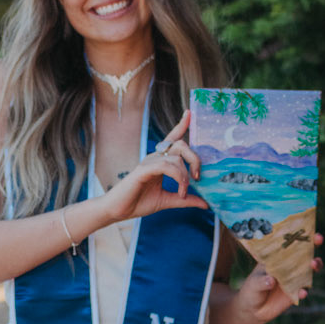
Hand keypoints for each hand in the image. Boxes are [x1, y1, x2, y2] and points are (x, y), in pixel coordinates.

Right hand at [97, 109, 207, 223]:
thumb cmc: (139, 202)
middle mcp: (155, 157)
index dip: (181, 125)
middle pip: (181, 145)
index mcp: (160, 161)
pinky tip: (180, 191)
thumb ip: (186, 199)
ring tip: (183, 193)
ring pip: (176, 158)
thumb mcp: (168, 200)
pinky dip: (178, 178)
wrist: (118, 211)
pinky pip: (166, 166)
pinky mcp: (143, 170)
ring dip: (185, 176)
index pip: (172, 139)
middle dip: (195, 159)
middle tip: (198, 177)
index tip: (189, 112)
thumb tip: (205, 204)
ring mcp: (148, 162)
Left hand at [216, 233, 324, 323]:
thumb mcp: (253, 284)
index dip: (299, 234)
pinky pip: (304, 290)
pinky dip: (304, 291)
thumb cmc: (251, 290)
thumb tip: (271, 280)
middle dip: (314, 244)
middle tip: (318, 239)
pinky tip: (301, 293)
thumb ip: (261, 281)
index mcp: (277, 257)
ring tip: (313, 265)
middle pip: (305, 252)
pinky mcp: (296, 293)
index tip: (306, 228)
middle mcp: (289, 265)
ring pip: (310, 269)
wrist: (253, 310)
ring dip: (315, 265)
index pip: (289, 243)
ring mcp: (294, 278)